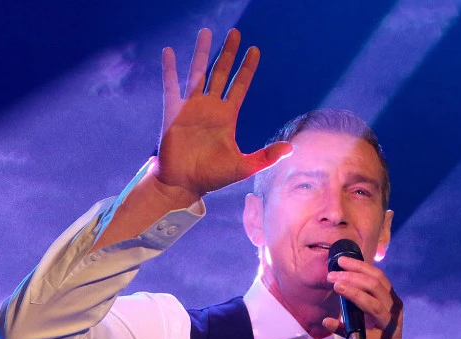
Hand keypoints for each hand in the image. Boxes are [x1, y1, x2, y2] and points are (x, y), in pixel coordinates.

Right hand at [154, 28, 292, 199]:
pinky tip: (169, 52)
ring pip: (198, 74)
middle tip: (235, 33)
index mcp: (226, 117)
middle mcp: (210, 108)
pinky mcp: (174, 113)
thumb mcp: (243, 167)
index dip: (247, 69)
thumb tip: (291, 148)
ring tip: (206, 32)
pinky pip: (171, 87)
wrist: (184, 185)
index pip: (240, 86)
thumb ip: (266, 156)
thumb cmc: (212, 177)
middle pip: (221, 73)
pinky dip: (169, 70)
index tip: (254, 50)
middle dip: (228, 53)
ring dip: (202, 53)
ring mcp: (191, 108)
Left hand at [323, 255, 403, 338]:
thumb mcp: (368, 314)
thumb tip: (340, 280)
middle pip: (376, 286)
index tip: (341, 261)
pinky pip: (361, 334)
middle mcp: (394, 310)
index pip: (378, 277)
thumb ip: (360, 298)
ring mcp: (389, 327)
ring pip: (374, 305)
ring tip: (337, 286)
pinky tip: (328, 321)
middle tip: (332, 275)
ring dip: (354, 293)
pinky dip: (342, 327)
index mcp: (391, 300)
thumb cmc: (374, 337)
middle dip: (353, 277)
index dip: (360, 267)